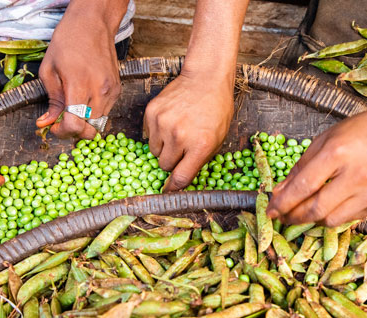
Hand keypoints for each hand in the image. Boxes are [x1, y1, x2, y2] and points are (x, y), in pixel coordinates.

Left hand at [35, 1, 125, 138]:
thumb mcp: (49, 69)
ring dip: (84, 122)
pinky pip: (106, 111)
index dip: (62, 132)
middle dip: (73, 130)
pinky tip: (84, 99)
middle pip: (89, 129)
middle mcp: (99, 90)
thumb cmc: (68, 41)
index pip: (75, 124)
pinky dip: (93, 112)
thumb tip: (47, 122)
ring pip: (99, 122)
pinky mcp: (117, 89)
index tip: (54, 127)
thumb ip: (51, 100)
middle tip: (61, 121)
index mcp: (79, 84)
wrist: (93, 24)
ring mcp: (111, 91)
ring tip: (72, 109)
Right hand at [144, 72, 234, 190]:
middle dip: (172, 162)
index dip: (174, 188)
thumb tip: (182, 180)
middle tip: (181, 150)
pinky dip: (157, 133)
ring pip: (154, 151)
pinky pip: (148, 135)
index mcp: (200, 145)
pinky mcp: (152, 112)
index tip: (169, 191)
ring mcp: (163, 123)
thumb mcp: (218, 139)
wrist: (205, 79)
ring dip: (163, 147)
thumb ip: (200, 160)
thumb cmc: (216, 110)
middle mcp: (180, 136)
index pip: (181, 177)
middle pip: (165, 165)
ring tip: (176, 133)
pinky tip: (169, 122)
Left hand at [266, 98, 366, 225]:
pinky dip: (332, 216)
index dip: (282, 203)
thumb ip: (301, 167)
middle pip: (316, 209)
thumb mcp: (325, 139)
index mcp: (338, 154)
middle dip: (293, 216)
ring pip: (331, 220)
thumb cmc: (361, 130)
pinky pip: (348, 219)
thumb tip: (280, 192)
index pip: (303, 187)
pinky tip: (327, 206)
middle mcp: (356, 176)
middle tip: (281, 216)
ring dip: (312, 219)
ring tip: (302, 211)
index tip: (269, 210)